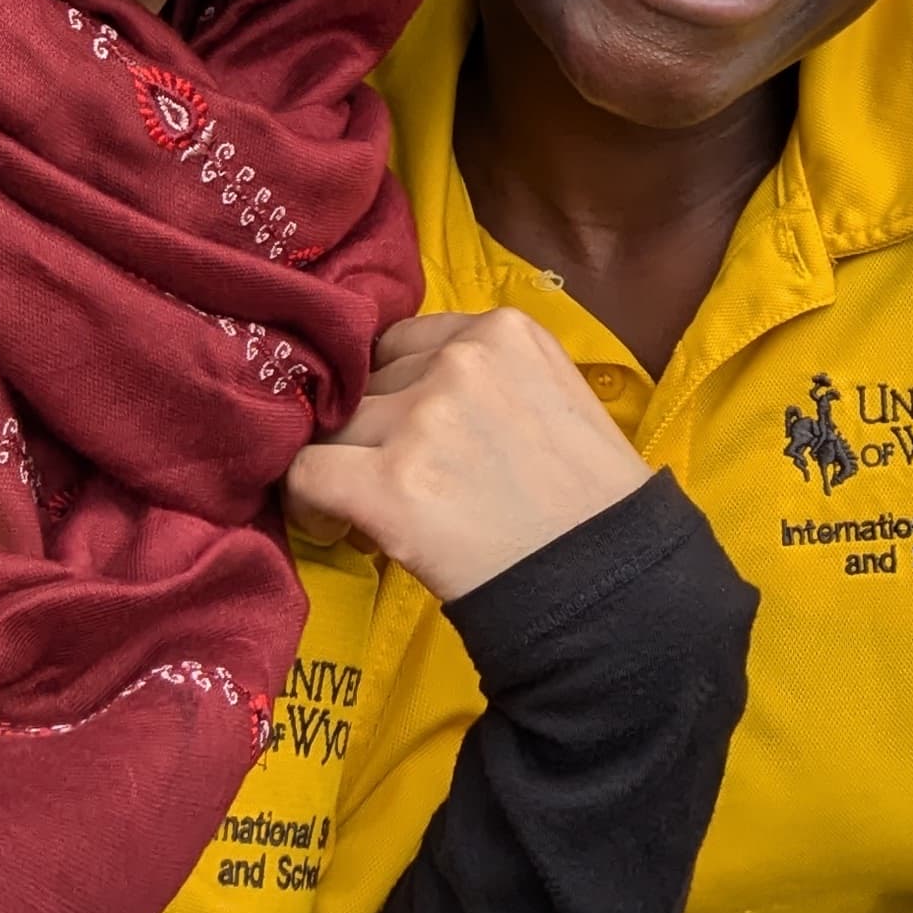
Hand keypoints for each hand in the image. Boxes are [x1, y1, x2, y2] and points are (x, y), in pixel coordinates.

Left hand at [284, 310, 650, 602]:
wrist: (607, 580)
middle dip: (375, 431)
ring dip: (346, 467)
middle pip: (369, 385)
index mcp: (505, 332)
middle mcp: (461, 360)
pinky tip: (337, 527)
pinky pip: (306, 473)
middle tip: (401, 482)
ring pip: (335, 429)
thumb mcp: (556, 398)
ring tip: (374, 511)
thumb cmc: (592, 501)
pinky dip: (310, 503)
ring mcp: (421, 419)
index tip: (407, 432)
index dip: (398, 391)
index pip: (405, 344)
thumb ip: (488, 376)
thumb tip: (406, 392)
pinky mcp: (388, 484)